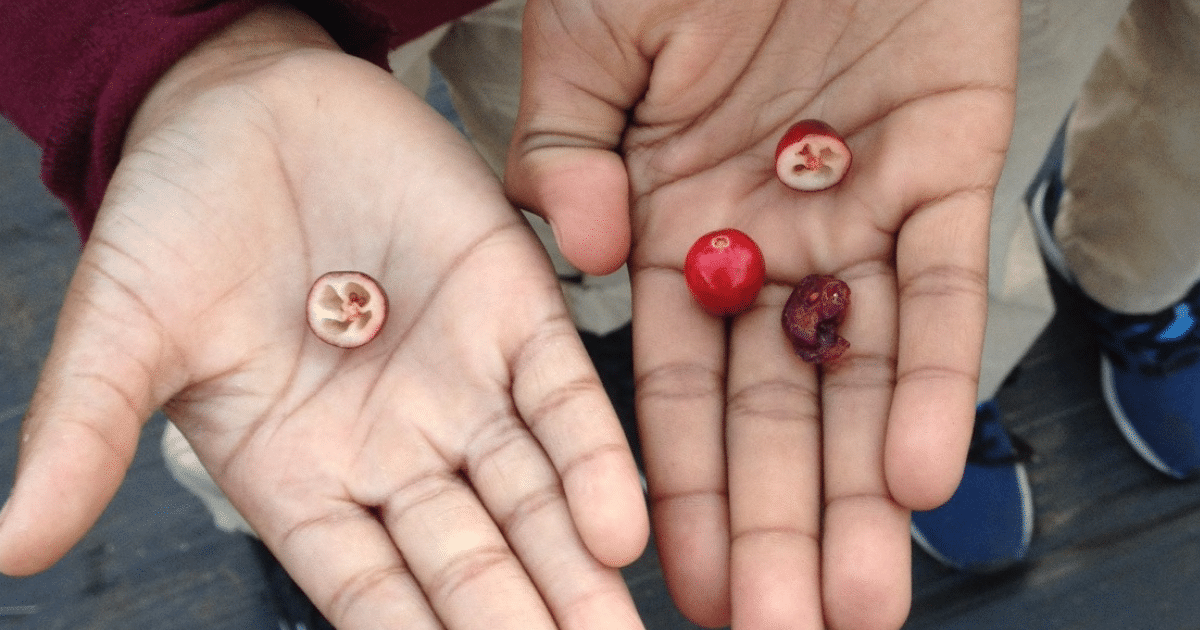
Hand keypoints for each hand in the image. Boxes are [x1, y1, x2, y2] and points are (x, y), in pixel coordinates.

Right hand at [0, 7, 647, 629]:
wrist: (249, 106)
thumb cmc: (175, 223)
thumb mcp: (124, 330)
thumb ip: (87, 433)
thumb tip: (12, 548)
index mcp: (305, 479)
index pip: (370, 592)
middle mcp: (397, 450)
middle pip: (469, 561)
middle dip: (521, 622)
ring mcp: (462, 384)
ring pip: (532, 495)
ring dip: (577, 568)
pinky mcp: (513, 309)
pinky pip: (563, 395)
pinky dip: (592, 457)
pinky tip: (623, 525)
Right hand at [507, 1, 1017, 627]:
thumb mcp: (585, 35)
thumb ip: (562, 145)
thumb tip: (578, 257)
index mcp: (671, 223)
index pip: (669, 387)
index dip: (677, 485)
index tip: (675, 579)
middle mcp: (765, 241)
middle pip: (769, 411)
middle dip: (771, 524)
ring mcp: (854, 215)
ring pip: (857, 379)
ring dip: (857, 494)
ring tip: (854, 603)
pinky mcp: (945, 171)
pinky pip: (939, 292)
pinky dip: (928, 380)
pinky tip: (917, 476)